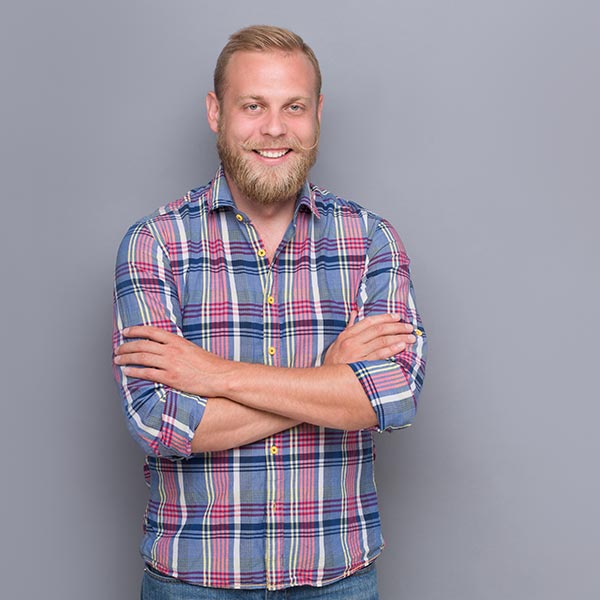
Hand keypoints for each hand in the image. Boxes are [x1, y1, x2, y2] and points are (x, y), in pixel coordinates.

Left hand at [113, 326, 232, 396]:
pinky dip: (134, 371)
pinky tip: (127, 372)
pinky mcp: (171, 378)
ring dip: (126, 358)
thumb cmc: (210, 365)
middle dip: (126, 346)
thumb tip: (166, 348)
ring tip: (117, 359)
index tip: (126, 332)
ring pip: (141, 358)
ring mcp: (170, 364)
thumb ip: (178, 347)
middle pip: (142, 345)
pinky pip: (147, 373)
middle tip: (118, 349)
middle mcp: (172, 350)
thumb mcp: (193, 349)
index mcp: (177, 341)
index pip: (151, 331)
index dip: (136, 331)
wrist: (220, 376)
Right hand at [323, 311, 415, 364]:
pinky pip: (380, 356)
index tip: (397, 316)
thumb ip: (349, 327)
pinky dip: (392, 350)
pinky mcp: (361, 365)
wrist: (326, 380)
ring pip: (381, 341)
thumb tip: (355, 313)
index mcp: (347, 335)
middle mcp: (352, 342)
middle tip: (408, 327)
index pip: (369, 321)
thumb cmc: (334, 362)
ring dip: (398, 338)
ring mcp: (357, 354)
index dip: (385, 317)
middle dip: (396, 327)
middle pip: (378, 330)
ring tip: (410, 337)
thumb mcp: (338, 342)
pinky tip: (401, 346)